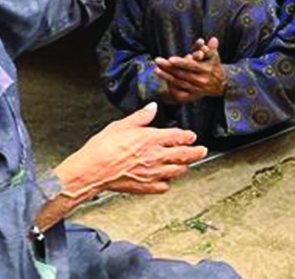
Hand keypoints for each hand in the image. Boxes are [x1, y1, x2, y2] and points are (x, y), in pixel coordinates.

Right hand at [53, 103, 206, 197]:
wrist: (92, 170)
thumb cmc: (103, 147)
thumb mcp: (121, 124)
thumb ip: (141, 117)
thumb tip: (153, 108)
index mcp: (151, 139)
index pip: (178, 137)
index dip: (188, 136)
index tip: (192, 136)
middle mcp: (156, 157)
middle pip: (184, 155)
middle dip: (196, 152)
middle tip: (202, 150)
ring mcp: (152, 173)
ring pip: (177, 171)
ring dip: (184, 167)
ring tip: (187, 164)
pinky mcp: (145, 187)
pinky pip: (163, 186)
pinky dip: (167, 182)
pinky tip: (166, 180)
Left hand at [155, 37, 225, 99]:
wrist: (222, 84)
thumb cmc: (214, 66)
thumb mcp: (214, 56)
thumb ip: (211, 48)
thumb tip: (213, 39)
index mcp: (207, 70)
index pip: (192, 66)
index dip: (181, 63)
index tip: (170, 59)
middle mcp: (201, 81)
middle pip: (182, 74)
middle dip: (168, 68)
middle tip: (158, 61)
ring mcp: (197, 90)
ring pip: (179, 83)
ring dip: (166, 77)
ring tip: (156, 70)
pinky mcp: (194, 97)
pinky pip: (181, 94)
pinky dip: (172, 89)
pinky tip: (164, 82)